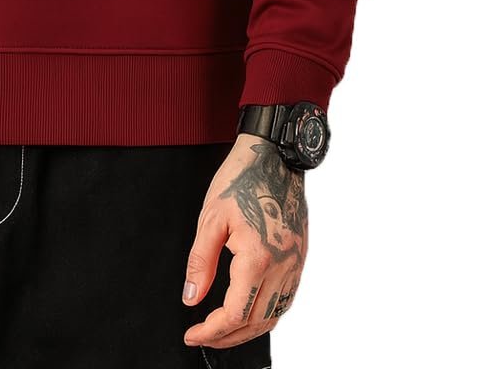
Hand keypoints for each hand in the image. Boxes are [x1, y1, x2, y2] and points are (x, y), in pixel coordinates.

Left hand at [180, 133, 307, 349]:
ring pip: (275, 315)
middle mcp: (283, 267)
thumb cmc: (241, 179)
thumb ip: (200, 262)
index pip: (235, 314)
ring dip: (248, 329)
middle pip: (256, 322)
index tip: (191, 334)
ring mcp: (296, 264)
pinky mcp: (300, 257)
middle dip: (227, 336)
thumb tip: (191, 298)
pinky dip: (267, 313)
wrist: (274, 155)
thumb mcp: (210, 218)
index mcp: (259, 258)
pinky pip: (286, 299)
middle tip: (202, 335)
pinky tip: (250, 310)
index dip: (211, 331)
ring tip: (223, 330)